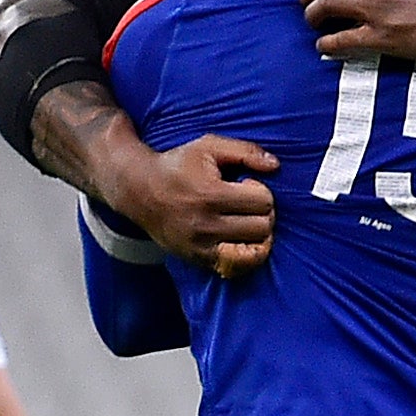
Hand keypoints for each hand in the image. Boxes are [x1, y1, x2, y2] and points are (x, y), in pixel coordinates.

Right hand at [112, 134, 277, 276]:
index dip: (260, 190)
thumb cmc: (178, 166)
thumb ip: (245, 151)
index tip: (246, 184)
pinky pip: (236, 269)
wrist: (140, 192)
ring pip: (254, 250)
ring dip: (257, 234)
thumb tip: (275, 165)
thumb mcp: (209, 146)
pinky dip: (246, 257)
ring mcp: (201, 246)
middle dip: (262, 212)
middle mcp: (205, 224)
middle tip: (247, 203)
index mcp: (210, 194)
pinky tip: (241, 241)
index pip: (262, 201)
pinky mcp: (197, 260)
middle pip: (262, 227)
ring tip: (245, 221)